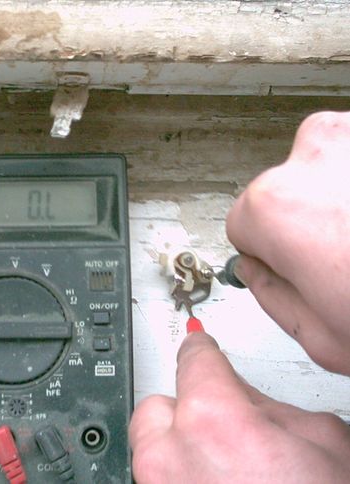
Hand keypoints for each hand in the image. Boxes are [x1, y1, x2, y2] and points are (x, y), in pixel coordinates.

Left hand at [129, 332, 349, 482]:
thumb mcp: (319, 440)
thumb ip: (264, 403)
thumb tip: (237, 389)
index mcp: (213, 420)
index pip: (193, 358)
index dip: (201, 350)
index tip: (199, 347)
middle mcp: (170, 456)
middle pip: (158, 405)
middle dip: (186, 410)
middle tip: (222, 428)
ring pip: (151, 447)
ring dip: (178, 449)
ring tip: (223, 470)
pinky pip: (156, 483)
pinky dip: (178, 480)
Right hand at [226, 111, 349, 374]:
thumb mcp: (324, 338)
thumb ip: (271, 296)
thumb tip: (254, 269)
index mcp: (273, 207)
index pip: (243, 224)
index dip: (273, 254)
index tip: (300, 268)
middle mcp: (311, 154)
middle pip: (284, 190)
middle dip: (306, 220)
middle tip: (348, 256)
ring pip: (326, 162)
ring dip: (341, 192)